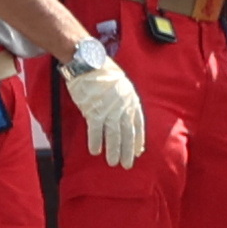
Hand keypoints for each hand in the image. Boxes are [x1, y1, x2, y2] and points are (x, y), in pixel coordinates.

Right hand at [57, 36, 146, 171]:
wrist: (88, 62)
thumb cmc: (103, 71)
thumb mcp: (122, 84)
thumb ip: (124, 100)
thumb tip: (122, 114)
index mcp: (132, 100)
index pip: (138, 124)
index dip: (138, 139)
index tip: (138, 151)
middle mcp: (123, 107)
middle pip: (128, 133)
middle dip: (128, 151)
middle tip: (127, 165)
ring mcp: (109, 110)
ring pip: (114, 135)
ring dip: (113, 151)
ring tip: (113, 163)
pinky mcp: (94, 110)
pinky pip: (96, 130)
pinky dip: (96, 141)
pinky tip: (95, 151)